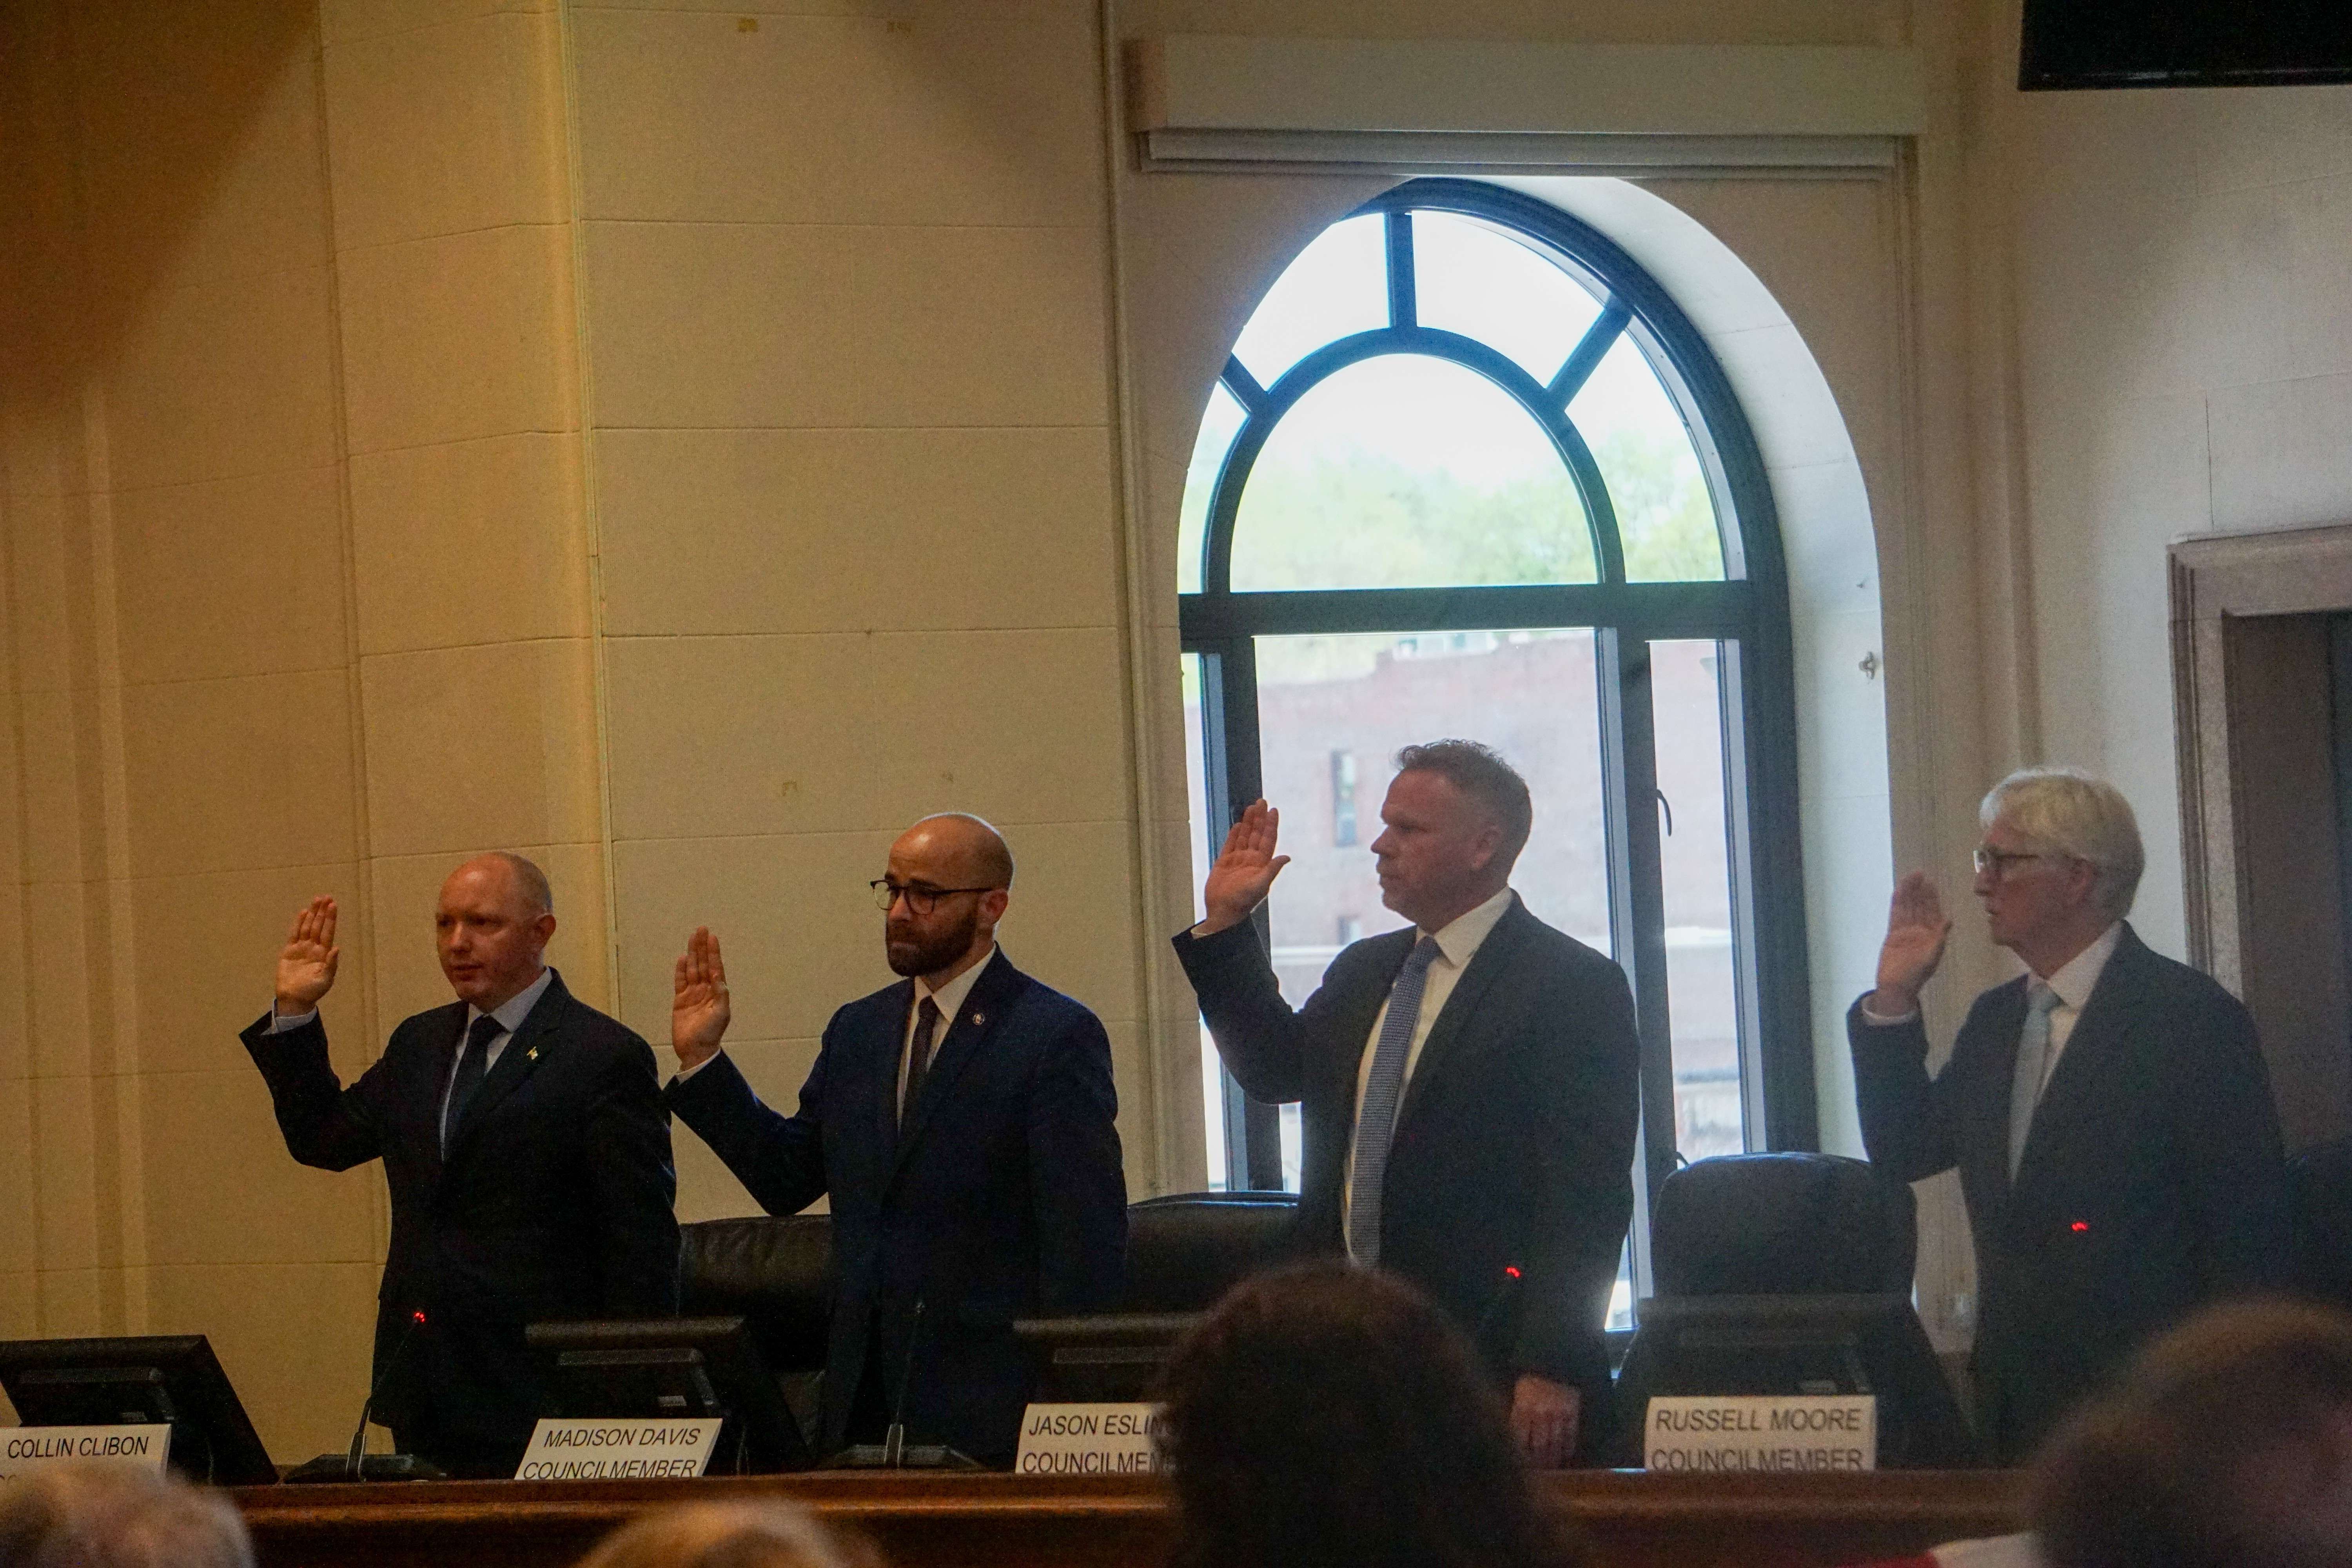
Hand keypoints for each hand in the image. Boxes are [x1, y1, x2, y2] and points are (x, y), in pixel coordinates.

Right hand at [275, 896, 339, 1014]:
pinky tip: (303, 913)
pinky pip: (294, 934)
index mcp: (324, 953)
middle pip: (319, 926)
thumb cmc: (312, 991)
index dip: (330, 919)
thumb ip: (331, 964)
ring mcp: (302, 948)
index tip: (333, 905)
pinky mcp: (289, 951)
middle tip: (326, 897)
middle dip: (322, 912)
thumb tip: (337, 948)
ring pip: (308, 927)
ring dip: (312, 914)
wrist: (294, 999)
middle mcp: (314, 948)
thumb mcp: (326, 979)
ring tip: (317, 900)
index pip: (328, 932)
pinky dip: (298, 924)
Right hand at [672, 926, 731, 1069]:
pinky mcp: (680, 1001)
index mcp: (717, 991)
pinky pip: (680, 982)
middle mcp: (705, 989)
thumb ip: (721, 994)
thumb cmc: (711, 1033)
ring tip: (692, 938)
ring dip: (692, 954)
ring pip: (692, 969)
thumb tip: (719, 976)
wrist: (695, 1050)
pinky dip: (681, 970)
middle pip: (703, 963)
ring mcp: (692, 994)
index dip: (713, 952)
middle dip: (702, 947)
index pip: (715, 967)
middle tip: (701, 929)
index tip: (711, 937)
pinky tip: (682, 958)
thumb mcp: (721, 1013)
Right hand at [1198, 799, 1289, 934]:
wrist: (1223, 911)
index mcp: (1261, 863)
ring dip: (1248, 822)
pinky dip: (1234, 834)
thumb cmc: (1243, 901)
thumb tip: (1287, 857)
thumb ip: (1272, 869)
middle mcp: (1251, 859)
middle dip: (1259, 818)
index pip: (1268, 839)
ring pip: (1244, 836)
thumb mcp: (1260, 885)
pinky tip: (1238, 824)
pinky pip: (1230, 844)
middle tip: (1261, 801)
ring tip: (1251, 807)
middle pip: (1257, 834)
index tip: (1273, 810)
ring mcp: (1237, 860)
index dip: (1271, 824)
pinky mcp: (1224, 863)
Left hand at [1511, 1375, 1579, 1468]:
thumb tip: (1509, 1435)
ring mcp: (1558, 1414)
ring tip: (1550, 1469)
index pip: (1519, 1438)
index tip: (1519, 1466)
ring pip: (1555, 1443)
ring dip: (1552, 1459)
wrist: (1554, 1361)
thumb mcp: (1516, 1393)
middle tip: (1537, 1474)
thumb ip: (1515, 1414)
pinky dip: (1568, 1448)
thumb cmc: (1530, 1379)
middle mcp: (1540, 1414)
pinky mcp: (1572, 1413)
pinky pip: (1571, 1435)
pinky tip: (1566, 1457)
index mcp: (1523, 1408)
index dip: (1519, 1454)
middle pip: (1538, 1445)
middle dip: (1537, 1462)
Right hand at [1871, 871, 1950, 1015]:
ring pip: (1907, 907)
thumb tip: (1948, 920)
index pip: (1932, 911)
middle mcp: (1919, 930)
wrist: (1896, 987)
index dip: (1931, 897)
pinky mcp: (1893, 933)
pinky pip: (1895, 915)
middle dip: (1920, 890)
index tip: (1930, 882)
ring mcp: (1905, 931)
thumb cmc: (1916, 975)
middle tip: (1919, 873)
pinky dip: (1896, 903)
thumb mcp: (1932, 957)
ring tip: (1909, 877)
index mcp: (1932, 935)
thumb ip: (1938, 938)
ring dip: (1908, 892)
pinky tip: (1898, 891)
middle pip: (1919, 906)